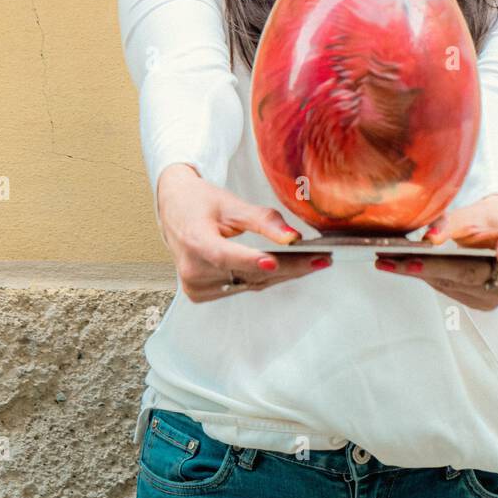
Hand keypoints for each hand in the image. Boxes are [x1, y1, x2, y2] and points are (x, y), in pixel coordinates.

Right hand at [156, 163, 332, 301]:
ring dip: (283, 274)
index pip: (224, 256)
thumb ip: (262, 220)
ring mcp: (196, 286)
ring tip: (314, 262)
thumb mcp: (231, 204)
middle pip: (248, 273)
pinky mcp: (201, 294)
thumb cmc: (202, 203)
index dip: (250, 261)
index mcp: (194, 241)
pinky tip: (289, 268)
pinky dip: (265, 278)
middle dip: (289, 266)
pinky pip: (243, 287)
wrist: (174, 210)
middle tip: (323, 258)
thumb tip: (293, 237)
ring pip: (250, 283)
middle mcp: (193, 270)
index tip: (276, 262)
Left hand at [373, 194, 497, 310]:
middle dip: (433, 267)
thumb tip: (430, 237)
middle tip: (403, 261)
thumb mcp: (471, 214)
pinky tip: (401, 267)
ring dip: (419, 273)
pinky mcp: (480, 304)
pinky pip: (449, 291)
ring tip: (388, 261)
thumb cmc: (483, 222)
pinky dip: (425, 277)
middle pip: (471, 272)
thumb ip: (451, 223)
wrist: (492, 236)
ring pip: (454, 284)